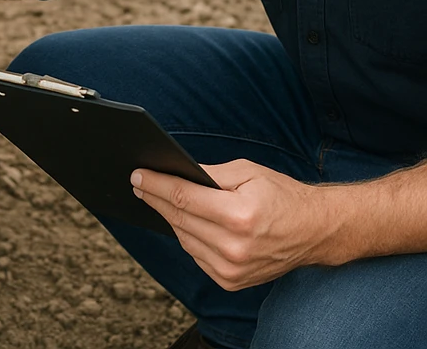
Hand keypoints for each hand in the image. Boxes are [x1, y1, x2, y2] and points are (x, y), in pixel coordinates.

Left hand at [130, 159, 333, 289]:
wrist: (315, 231)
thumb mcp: (247, 172)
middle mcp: (234, 247)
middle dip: (155, 198)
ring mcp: (232, 268)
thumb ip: (209, 173)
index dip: (155, 185)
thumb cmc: (281, 195)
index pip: (182, 197)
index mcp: (238, 216)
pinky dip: (186, 236)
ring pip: (183, 238)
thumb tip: (176, 171)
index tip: (137, 175)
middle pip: (178, 218)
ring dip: (168, 217)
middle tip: (138, 183)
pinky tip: (181, 220)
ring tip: (155, 198)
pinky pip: (195, 254)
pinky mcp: (231, 281)